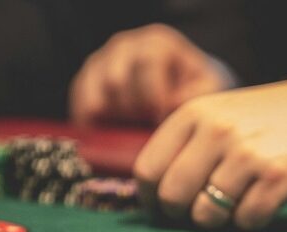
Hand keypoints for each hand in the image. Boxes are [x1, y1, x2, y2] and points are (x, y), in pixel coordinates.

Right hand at [70, 24, 225, 125]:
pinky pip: (81, 105)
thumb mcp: (204, 87)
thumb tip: (173, 103)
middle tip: (144, 126)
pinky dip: (95, 123)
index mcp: (156, 43)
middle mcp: (125, 46)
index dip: (154, 96)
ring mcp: (101, 62)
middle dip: (133, 110)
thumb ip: (196, 94)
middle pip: (117, 79)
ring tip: (132, 127)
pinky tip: (112, 132)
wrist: (172, 87)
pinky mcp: (85, 82)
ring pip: (96, 94)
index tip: (160, 119)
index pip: (148, 64)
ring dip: (114, 117)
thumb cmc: (191, 87)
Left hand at [133, 76, 286, 229]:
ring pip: (207, 215)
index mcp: (194, 114)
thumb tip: (149, 200)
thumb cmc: (265, 123)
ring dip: (219, 221)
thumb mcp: (218, 117)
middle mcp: (217, 131)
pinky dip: (252, 221)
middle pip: (173, 197)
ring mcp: (248, 153)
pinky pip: (247, 220)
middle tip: (201, 211)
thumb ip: (184, 148)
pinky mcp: (279, 176)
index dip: (153, 199)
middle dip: (183, 215)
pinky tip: (262, 203)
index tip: (166, 208)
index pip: (148, 171)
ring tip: (236, 204)